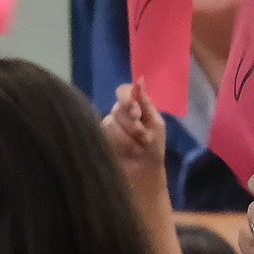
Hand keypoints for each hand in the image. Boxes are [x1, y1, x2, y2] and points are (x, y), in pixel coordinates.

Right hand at [105, 84, 172, 212]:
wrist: (144, 174)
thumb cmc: (153, 149)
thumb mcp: (155, 124)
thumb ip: (145, 103)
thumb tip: (139, 79)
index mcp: (132, 106)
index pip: (123, 92)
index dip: (127, 99)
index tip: (136, 112)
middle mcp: (117, 114)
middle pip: (117, 109)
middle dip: (132, 124)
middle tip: (143, 137)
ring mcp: (106, 127)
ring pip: (110, 123)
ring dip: (127, 137)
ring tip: (137, 148)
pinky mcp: (99, 140)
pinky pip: (103, 136)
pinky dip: (118, 144)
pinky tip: (125, 152)